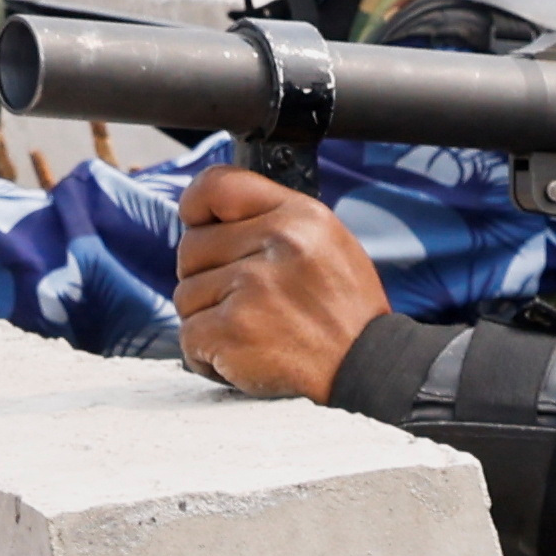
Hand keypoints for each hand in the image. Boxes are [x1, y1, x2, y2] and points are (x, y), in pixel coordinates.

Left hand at [167, 163, 388, 401]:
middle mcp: (278, 244)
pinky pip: (189, 335)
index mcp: (301, 217)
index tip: (200, 225)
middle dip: (207, 277)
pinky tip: (243, 356)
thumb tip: (206, 219)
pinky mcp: (233, 329)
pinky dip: (207, 354)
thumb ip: (271, 223)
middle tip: (248, 301)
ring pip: (186, 295)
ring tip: (254, 331)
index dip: (196, 206)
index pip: (217, 185)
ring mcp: (252, 287)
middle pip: (191, 247)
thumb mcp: (327, 244)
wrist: (370, 371)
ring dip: (208, 319)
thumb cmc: (345, 313)